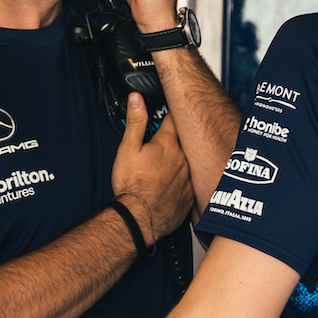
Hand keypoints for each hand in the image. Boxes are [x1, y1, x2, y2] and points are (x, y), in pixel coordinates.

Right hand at [111, 93, 192, 244]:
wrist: (141, 218)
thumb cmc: (132, 186)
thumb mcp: (128, 148)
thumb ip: (135, 121)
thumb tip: (137, 99)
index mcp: (167, 144)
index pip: (173, 119)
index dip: (168, 114)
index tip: (165, 113)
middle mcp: (183, 158)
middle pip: (184, 140)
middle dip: (174, 139)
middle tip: (162, 142)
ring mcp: (188, 177)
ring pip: (188, 162)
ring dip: (179, 160)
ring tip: (163, 166)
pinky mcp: (189, 195)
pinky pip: (189, 182)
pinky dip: (181, 181)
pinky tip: (169, 185)